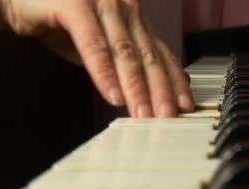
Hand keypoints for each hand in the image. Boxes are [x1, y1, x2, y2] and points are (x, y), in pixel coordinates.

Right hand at [0, 0, 193, 116]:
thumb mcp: (102, 46)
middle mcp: (124, 9)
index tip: (186, 107)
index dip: (175, 81)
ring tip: (143, 114)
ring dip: (136, 87)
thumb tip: (154, 86)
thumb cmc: (62, 21)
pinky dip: (104, 72)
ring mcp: (102, 4)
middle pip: (148, 56)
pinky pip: (93, 45)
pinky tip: (113, 95)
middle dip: (161, 90)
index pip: (161, 53)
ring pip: (125, 52)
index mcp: (134, 19)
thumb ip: (126, 63)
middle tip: (169, 117)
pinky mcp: (75, 6)